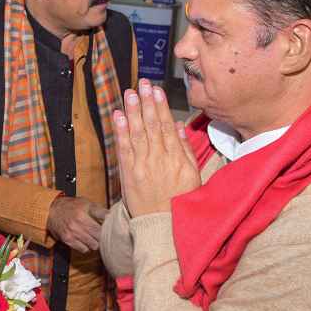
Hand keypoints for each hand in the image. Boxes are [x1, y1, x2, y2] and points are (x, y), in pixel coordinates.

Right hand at [47, 196, 108, 252]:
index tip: (111, 224)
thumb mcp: (85, 202)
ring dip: (95, 242)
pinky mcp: (68, 239)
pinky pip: (84, 249)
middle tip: (101, 233)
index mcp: (85, 209)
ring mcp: (73, 231)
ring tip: (93, 237)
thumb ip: (99, 210)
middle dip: (102, 235)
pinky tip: (84, 241)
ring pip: (94, 245)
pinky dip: (86, 247)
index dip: (110, 222)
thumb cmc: (71, 207)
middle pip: (100, 234)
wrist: (51, 212)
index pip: (105, 216)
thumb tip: (112, 218)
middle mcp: (79, 220)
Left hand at [114, 79, 200, 217]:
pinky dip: (120, 131)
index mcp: (177, 158)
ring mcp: (142, 166)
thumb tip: (178, 126)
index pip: (166, 126)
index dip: (160, 106)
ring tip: (130, 93)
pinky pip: (123, 149)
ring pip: (137, 133)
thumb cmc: (181, 202)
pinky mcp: (128, 174)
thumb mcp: (192, 176)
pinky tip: (118, 116)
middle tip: (143, 83)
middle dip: (146, 102)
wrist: (163, 226)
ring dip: (132, 111)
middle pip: (151, 125)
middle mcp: (159, 159)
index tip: (157, 90)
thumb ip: (185, 149)